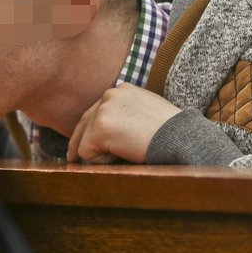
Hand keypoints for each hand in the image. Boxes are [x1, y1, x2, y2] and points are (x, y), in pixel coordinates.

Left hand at [67, 83, 181, 163]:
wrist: (180, 137)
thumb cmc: (171, 132)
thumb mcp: (147, 112)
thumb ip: (127, 115)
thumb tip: (109, 131)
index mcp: (121, 90)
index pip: (96, 111)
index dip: (89, 129)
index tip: (81, 142)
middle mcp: (109, 95)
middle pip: (84, 122)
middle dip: (78, 141)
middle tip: (71, 158)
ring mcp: (103, 110)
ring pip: (84, 139)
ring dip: (100, 153)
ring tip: (125, 154)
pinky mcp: (99, 128)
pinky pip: (86, 153)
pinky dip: (101, 161)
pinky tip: (123, 156)